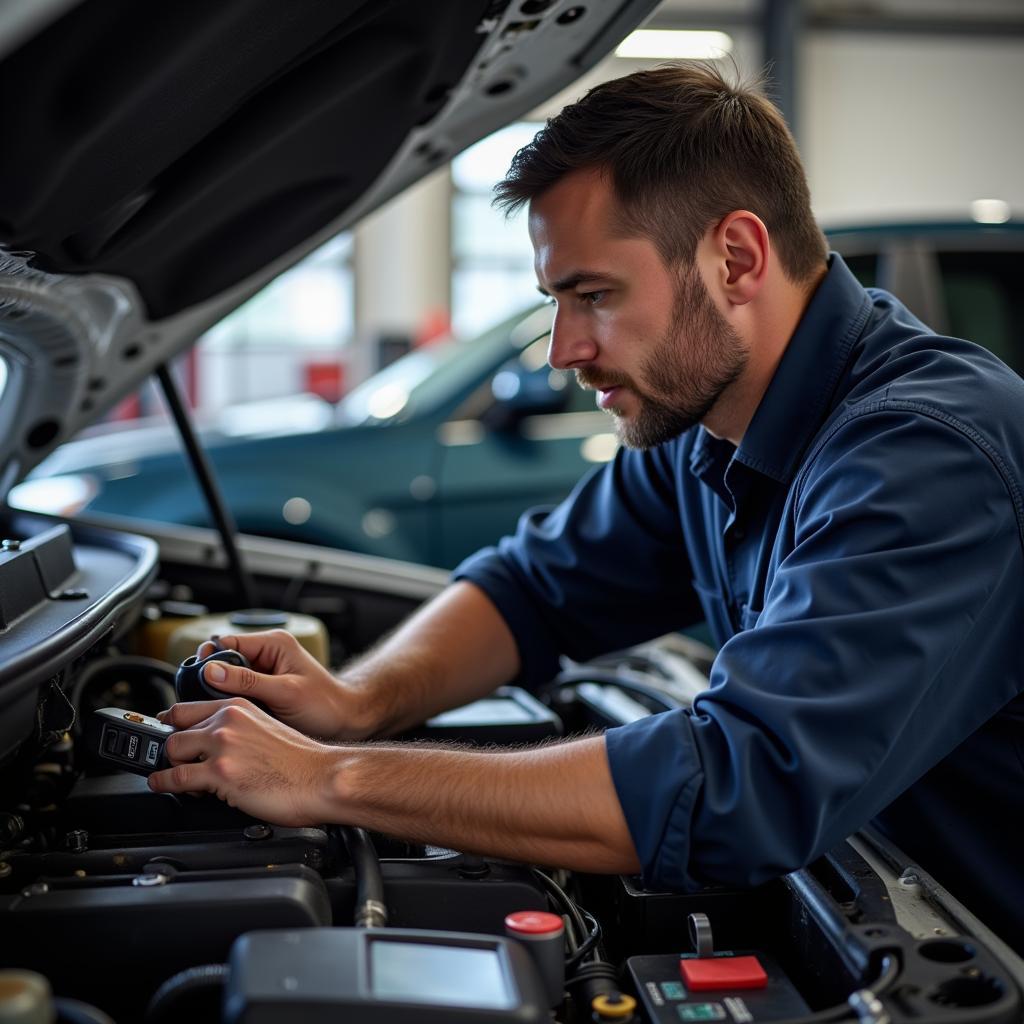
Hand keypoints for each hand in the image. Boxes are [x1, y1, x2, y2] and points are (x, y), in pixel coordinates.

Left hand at [150, 699, 337, 824]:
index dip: (171, 723)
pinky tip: (163, 785)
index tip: (165, 732)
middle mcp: (228, 721)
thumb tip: (217, 744)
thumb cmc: (302, 761)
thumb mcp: (267, 727)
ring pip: (171, 750)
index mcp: (239, 706)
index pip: (187, 708)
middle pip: (174, 729)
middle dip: (171, 748)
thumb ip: (239, 729)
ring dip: (169, 766)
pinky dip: (164, 783)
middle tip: (175, 761)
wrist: (322, 778)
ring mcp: (223, 745)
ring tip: (176, 776)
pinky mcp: (220, 773)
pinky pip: (175, 777)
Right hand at [188, 630, 372, 739]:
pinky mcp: (262, 692)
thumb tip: (211, 670)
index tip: (196, 679)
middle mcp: (266, 655)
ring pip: (227, 681)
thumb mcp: (285, 691)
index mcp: (273, 643)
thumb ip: (248, 681)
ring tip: (213, 713)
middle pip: (223, 662)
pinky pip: (237, 695)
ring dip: (221, 696)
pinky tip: (228, 720)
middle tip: (203, 702)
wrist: (345, 721)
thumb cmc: (326, 704)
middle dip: (212, 680)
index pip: (228, 643)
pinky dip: (231, 706)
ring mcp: (263, 674)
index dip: (209, 660)